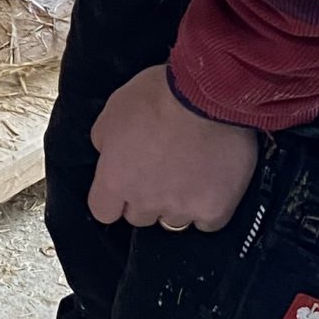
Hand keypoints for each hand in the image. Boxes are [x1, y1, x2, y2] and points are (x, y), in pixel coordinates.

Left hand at [88, 64, 258, 231]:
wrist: (208, 97)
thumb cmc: (158, 95)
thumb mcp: (113, 110)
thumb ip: (105, 142)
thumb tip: (111, 155)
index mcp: (115, 180)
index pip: (103, 211)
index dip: (113, 199)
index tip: (125, 184)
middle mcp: (146, 201)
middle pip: (140, 217)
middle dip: (146, 198)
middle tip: (162, 171)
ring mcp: (182, 209)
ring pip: (174, 220)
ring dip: (178, 202)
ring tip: (191, 174)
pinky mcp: (215, 210)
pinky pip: (207, 222)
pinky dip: (209, 207)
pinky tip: (213, 186)